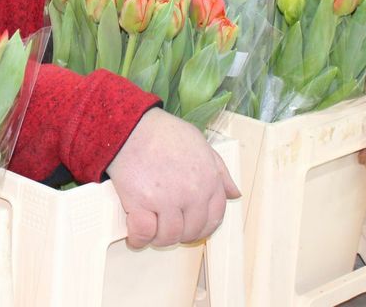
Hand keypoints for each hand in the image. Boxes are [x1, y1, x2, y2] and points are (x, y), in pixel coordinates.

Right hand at [106, 108, 239, 248]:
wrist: (132, 127)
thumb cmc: (163, 132)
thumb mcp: (200, 144)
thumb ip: (220, 171)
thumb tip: (234, 193)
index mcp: (209, 180)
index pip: (215, 217)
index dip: (203, 227)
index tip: (191, 227)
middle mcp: (192, 193)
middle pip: (192, 231)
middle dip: (180, 234)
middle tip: (168, 228)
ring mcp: (167, 200)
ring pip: (169, 236)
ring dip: (159, 238)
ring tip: (151, 231)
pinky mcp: (142, 204)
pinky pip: (144, 234)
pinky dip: (139, 239)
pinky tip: (136, 236)